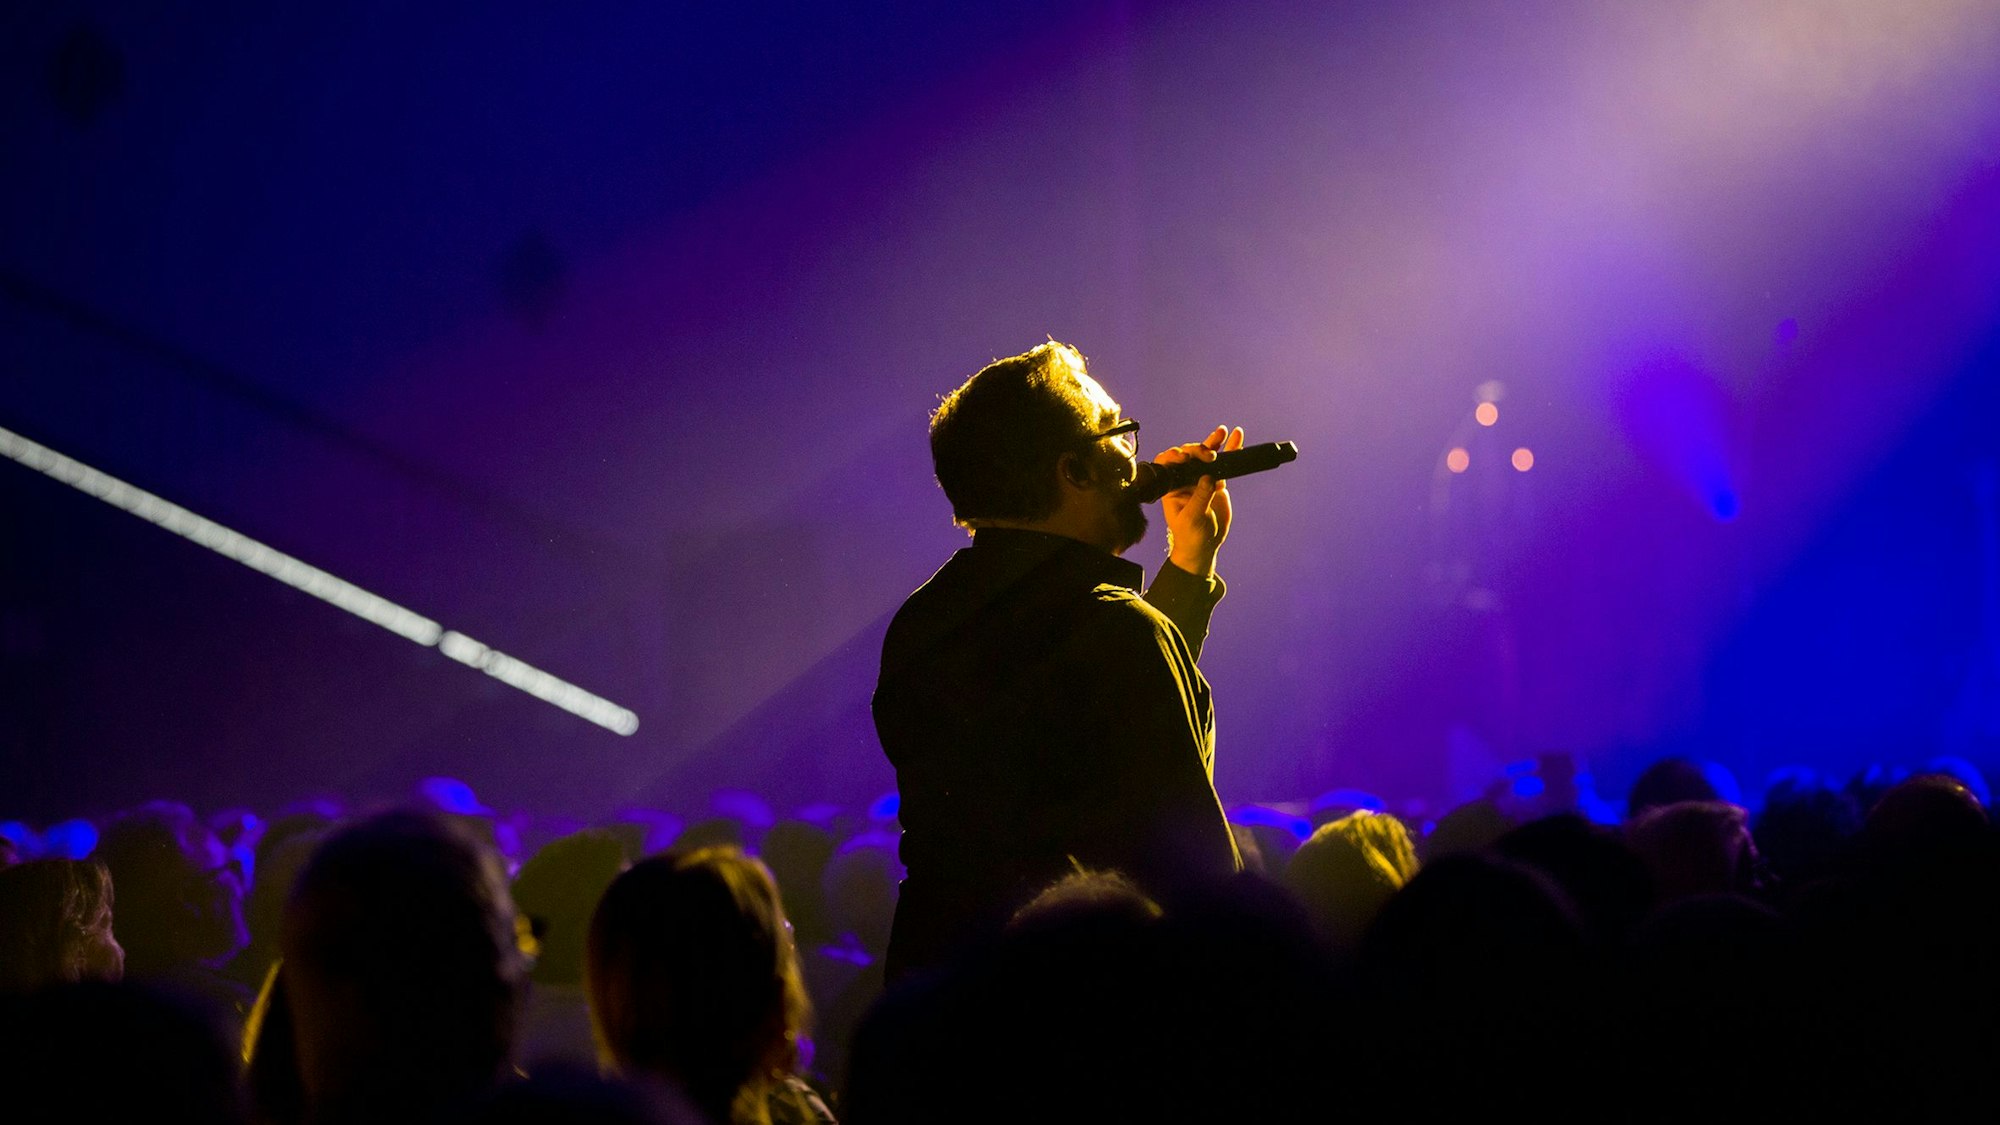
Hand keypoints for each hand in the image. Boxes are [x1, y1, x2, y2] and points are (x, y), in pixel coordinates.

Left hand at [1156, 425, 1242, 578]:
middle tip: (1209, 455)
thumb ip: (1199, 497)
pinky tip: (1237, 437)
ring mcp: (1200, 478)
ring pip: (1205, 456)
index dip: (1174, 456)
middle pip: (1188, 455)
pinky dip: (1230, 451)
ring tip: (1222, 431)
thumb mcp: (1192, 518)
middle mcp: (1183, 478)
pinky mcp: (1216, 482)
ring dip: (1213, 442)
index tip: (1184, 457)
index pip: (1168, 463)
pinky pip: (1223, 464)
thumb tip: (1208, 478)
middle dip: (1197, 450)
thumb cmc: (1190, 535)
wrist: (1204, 546)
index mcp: (1170, 485)